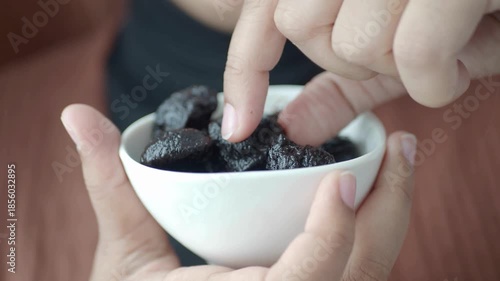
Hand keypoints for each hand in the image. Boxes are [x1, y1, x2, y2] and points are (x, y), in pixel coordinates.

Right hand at [61, 104, 416, 280]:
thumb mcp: (123, 258)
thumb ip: (110, 187)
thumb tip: (77, 118)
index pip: (307, 279)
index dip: (332, 234)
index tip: (345, 182)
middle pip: (361, 273)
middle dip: (391, 211)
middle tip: (401, 147)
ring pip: (370, 276)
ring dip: (390, 219)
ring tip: (396, 164)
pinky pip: (358, 276)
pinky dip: (373, 236)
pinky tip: (371, 199)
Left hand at [222, 0, 499, 140]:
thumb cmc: (464, 21)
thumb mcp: (392, 56)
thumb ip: (338, 90)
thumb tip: (291, 129)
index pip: (266, 14)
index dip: (243, 72)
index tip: (237, 128)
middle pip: (302, 24)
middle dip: (349, 58)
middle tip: (400, 46)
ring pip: (355, 43)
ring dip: (401, 66)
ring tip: (442, 45)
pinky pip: (413, 54)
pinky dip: (437, 82)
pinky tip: (464, 59)